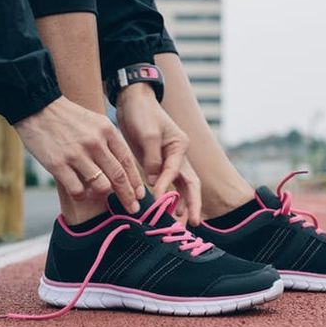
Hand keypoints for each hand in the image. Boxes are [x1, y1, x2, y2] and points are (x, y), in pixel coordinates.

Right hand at [15, 96, 144, 211]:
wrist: (37, 108)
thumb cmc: (67, 118)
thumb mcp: (95, 122)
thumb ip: (109, 142)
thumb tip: (123, 167)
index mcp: (106, 131)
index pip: (127, 161)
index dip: (136, 181)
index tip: (141, 195)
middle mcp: (95, 143)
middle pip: (118, 177)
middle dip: (128, 196)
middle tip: (134, 209)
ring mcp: (76, 155)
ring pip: (101, 185)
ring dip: (103, 194)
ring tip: (100, 196)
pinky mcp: (58, 164)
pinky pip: (77, 190)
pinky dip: (81, 196)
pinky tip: (80, 194)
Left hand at [115, 84, 201, 224]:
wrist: (133, 102)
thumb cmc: (143, 114)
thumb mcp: (147, 134)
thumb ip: (152, 159)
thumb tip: (154, 182)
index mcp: (180, 147)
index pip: (176, 171)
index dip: (166, 186)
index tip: (157, 198)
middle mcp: (178, 156)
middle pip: (190, 184)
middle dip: (192, 204)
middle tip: (192, 223)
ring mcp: (169, 162)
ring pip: (180, 188)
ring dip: (182, 205)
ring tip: (179, 223)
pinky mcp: (157, 165)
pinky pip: (165, 185)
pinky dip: (167, 198)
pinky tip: (165, 212)